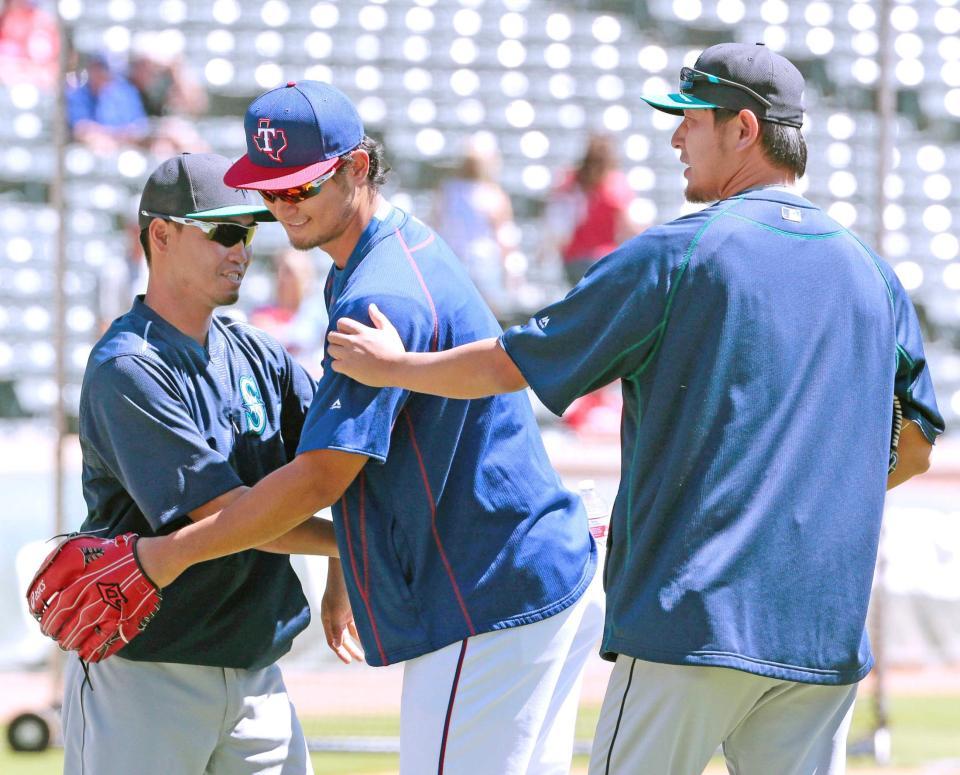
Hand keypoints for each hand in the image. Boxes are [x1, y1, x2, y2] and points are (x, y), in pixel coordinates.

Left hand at [27, 533, 161, 661]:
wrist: (151, 560)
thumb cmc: (117, 552)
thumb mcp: (84, 547)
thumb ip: (61, 561)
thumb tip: (42, 576)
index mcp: (79, 579)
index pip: (47, 598)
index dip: (37, 606)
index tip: (36, 611)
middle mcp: (90, 597)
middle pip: (59, 621)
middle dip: (51, 628)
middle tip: (51, 631)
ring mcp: (106, 611)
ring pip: (76, 635)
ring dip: (67, 641)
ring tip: (66, 642)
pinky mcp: (122, 621)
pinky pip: (101, 643)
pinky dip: (91, 651)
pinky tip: (86, 653)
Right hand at [321, 559, 363, 663]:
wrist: (346, 566)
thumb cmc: (340, 588)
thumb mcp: (337, 610)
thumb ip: (336, 628)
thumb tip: (335, 645)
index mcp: (328, 618)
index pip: (332, 640)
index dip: (340, 652)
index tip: (348, 662)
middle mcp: (335, 615)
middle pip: (342, 637)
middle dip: (351, 648)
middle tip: (361, 659)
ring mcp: (345, 609)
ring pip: (351, 629)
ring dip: (358, 640)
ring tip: (366, 651)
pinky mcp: (354, 603)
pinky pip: (358, 620)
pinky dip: (362, 629)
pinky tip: (369, 635)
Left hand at [327, 303, 405, 386]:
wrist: (396, 369)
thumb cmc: (394, 350)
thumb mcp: (389, 330)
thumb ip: (378, 317)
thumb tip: (371, 306)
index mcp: (362, 330)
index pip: (341, 322)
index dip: (342, 327)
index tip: (347, 333)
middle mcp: (353, 341)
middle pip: (332, 336)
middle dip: (336, 340)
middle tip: (343, 345)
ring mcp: (349, 355)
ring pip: (330, 350)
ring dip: (335, 353)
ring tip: (343, 356)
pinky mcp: (348, 368)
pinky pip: (333, 365)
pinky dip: (338, 366)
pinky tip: (346, 366)